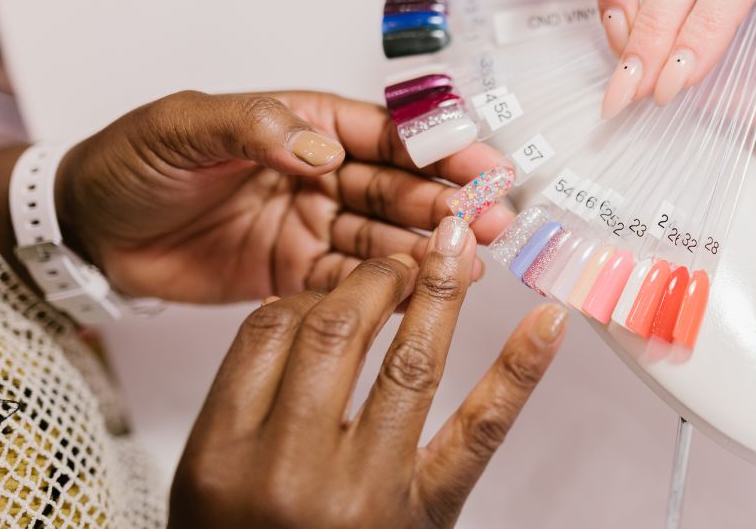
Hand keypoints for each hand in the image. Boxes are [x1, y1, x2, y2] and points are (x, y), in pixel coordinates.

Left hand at [56, 90, 513, 302]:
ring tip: (471, 263)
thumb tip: (322, 151)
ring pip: (385, 237)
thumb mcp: (186, 126)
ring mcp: (314, 226)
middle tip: (492, 222)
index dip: (438, 148)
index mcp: (305, 124)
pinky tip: (425, 295)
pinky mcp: (298, 275)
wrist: (90, 230)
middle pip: (399, 188)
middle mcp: (321, 173)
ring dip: (429, 249)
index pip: (385, 133)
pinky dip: (388, 290)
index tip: (482, 164)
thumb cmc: (134, 161)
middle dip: (448, 204)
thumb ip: (256, 128)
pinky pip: (352, 283)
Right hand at [170, 216, 568, 527]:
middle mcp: (290, 471)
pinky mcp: (427, 513)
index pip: (267, 332)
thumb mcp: (209, 489)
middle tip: (399, 263)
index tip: (333, 288)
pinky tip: (545, 323)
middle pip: (335, 332)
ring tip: (452, 253)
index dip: (307, 294)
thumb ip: (244, 406)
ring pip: (409, 363)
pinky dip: (519, 369)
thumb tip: (292, 313)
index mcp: (220, 460)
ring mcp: (364, 492)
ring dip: (437, 294)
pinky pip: (479, 429)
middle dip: (374, 280)